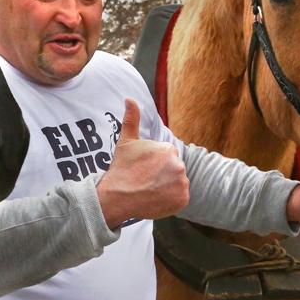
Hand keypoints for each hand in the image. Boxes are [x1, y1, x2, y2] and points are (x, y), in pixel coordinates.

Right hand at [96, 99, 189, 228]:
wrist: (117, 196)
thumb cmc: (121, 168)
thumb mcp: (126, 142)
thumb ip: (131, 119)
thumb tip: (130, 99)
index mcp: (168, 149)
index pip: (167, 156)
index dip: (155, 163)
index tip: (143, 169)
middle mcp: (179, 165)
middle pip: (174, 169)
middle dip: (163, 174)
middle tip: (145, 180)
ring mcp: (182, 183)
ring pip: (178, 183)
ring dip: (167, 186)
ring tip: (149, 190)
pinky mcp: (182, 200)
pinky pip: (180, 198)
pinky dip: (171, 199)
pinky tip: (156, 198)